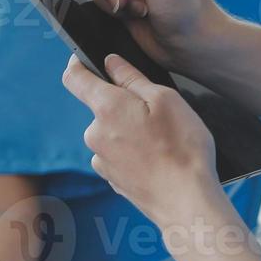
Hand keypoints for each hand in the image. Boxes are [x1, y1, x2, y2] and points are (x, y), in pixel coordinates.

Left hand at [63, 53, 220, 225]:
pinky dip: (133, 153)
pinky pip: (118, 155)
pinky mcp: (110, 178)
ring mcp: (101, 159)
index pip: (74, 78)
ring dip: (130, 131)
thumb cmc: (182, 148)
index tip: (86, 59)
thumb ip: (132, 78)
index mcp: (106, 108)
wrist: (185, 201)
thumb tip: (110, 62)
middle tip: (156, 114)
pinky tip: (156, 160)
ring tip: (162, 141)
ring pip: (112, 133)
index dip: (78, 64)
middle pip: (101, 107)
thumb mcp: (165, 99)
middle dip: (123, 105)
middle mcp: (94, 134)